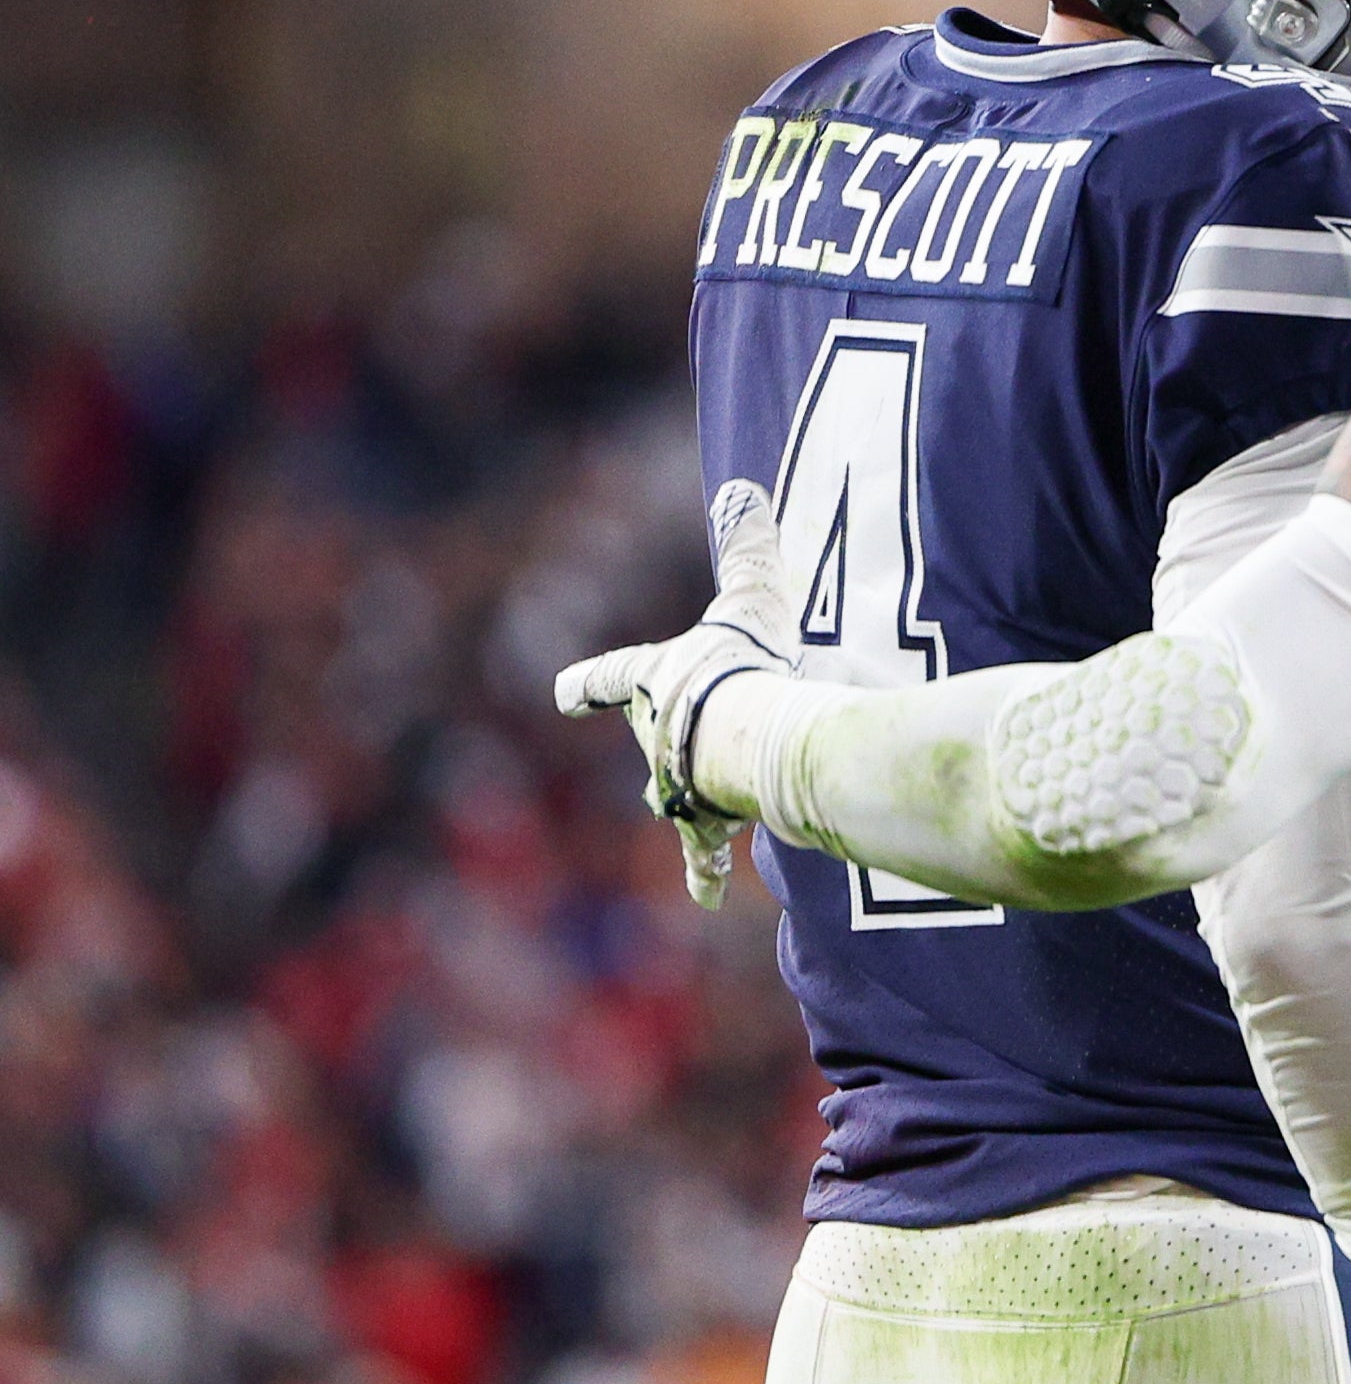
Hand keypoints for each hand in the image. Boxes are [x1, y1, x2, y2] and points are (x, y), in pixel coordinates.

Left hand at [554, 480, 794, 908]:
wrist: (752, 739)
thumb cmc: (743, 666)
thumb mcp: (751, 595)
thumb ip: (747, 544)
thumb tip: (739, 487)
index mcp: (653, 683)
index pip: (611, 676)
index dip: (590, 683)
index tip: (565, 695)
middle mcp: (656, 738)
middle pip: (650, 743)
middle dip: (663, 746)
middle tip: (676, 753)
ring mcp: (678, 785)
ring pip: (674, 796)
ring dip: (689, 801)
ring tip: (710, 813)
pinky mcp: (706, 824)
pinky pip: (703, 854)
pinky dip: (703, 872)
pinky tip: (705, 896)